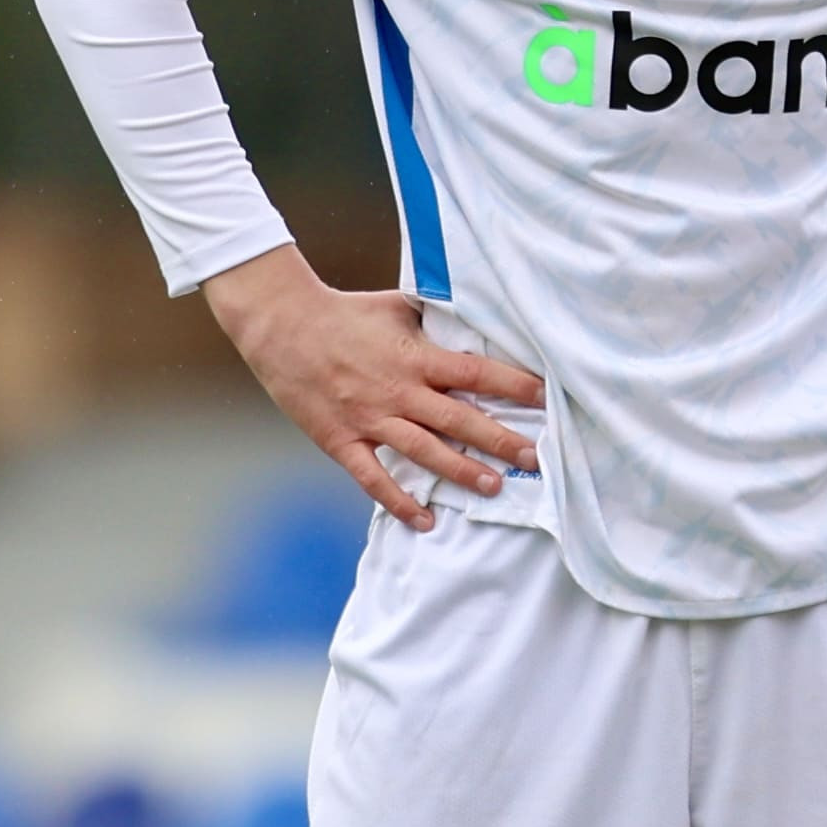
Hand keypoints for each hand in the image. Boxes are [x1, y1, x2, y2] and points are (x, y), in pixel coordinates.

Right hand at [206, 249, 547, 526]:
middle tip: (535, 459)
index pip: (475, 373)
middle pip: (459, 419)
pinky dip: (398, 501)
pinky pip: (372, 478)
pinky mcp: (341, 440)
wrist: (282, 325)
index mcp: (414, 357)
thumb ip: (433, 317)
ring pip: (423, 451)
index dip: (513, 385)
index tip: (545, 397)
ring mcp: (369, 419)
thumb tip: (473, 313)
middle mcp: (397, 391)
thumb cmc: (342, 312)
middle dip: (500, 440)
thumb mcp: (395, 306)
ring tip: (494, 487)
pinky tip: (423, 520)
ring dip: (460, 471)